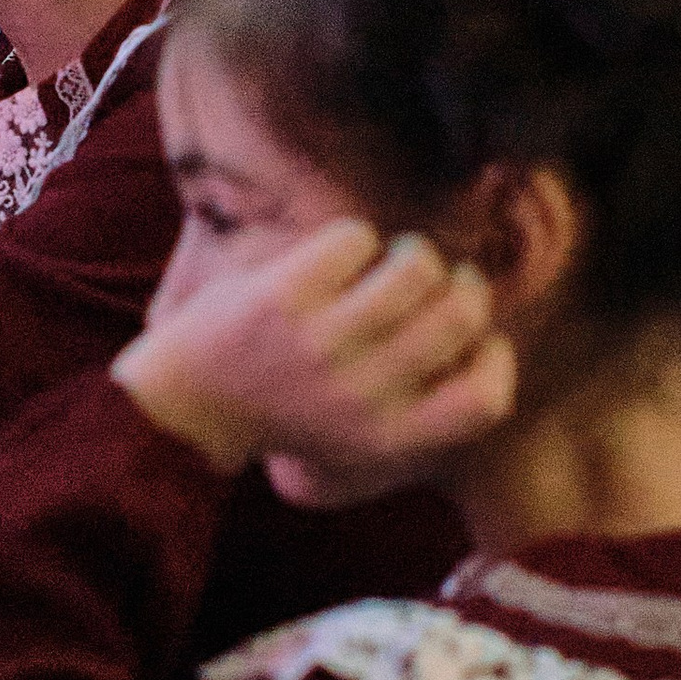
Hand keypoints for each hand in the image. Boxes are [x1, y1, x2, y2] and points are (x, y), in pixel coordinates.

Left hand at [112, 219, 516, 505]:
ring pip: (415, 267)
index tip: (476, 342)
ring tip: (392, 259)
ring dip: (411, 253)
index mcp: (389, 438)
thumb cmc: (287, 413)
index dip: (494, 359)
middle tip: (440, 279)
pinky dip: (352, 239)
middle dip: (460, 284)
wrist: (186, 408)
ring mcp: (323, 343)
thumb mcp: (359, 440)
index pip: (485, 400)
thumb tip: (481, 336)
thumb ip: (420, 405)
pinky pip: (353, 239)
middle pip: (460, 317)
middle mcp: (363, 395)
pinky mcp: (285, 296)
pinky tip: (337, 255)